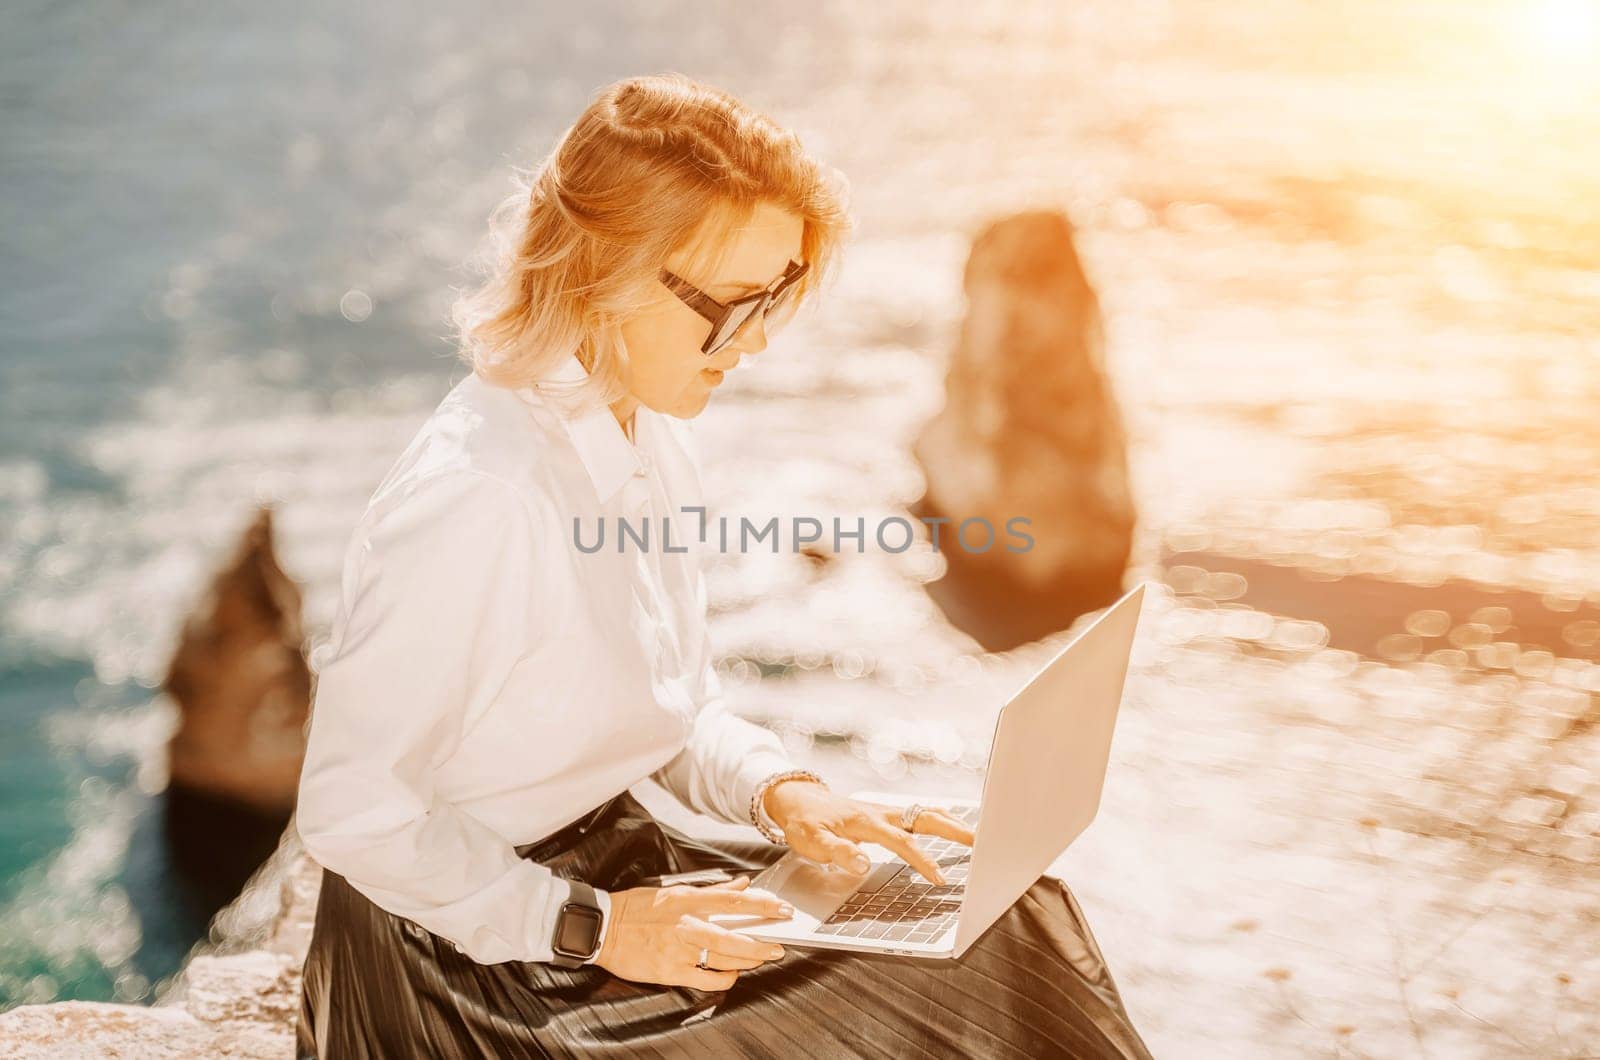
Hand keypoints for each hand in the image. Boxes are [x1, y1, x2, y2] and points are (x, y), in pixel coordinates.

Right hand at [593, 876, 792, 989]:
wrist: (603, 928)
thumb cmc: (637, 908)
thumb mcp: (675, 891)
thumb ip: (713, 890)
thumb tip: (742, 884)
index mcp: (688, 900)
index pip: (734, 902)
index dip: (762, 905)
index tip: (782, 910)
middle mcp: (686, 925)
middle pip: (734, 938)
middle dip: (762, 944)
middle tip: (779, 946)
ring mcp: (679, 951)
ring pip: (723, 960)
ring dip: (747, 961)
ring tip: (759, 958)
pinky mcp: (670, 971)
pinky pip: (706, 979)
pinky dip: (724, 978)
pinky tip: (732, 975)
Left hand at [761, 781, 975, 884]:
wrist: (797, 800)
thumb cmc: (805, 823)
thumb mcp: (812, 842)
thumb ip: (838, 853)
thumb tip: (864, 864)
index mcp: (867, 821)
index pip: (903, 842)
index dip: (923, 860)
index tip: (940, 879)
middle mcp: (881, 813)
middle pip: (925, 819)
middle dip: (954, 831)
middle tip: (982, 843)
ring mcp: (885, 812)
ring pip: (926, 814)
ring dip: (951, 823)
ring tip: (977, 836)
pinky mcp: (885, 815)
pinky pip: (918, 815)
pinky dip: (939, 820)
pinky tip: (951, 827)